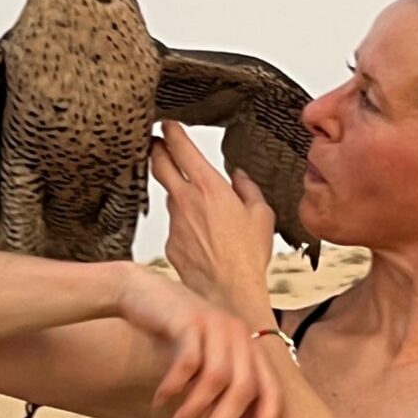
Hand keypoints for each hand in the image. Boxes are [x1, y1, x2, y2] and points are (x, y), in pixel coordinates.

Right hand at [122, 265, 285, 417]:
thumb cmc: (174, 335)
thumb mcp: (204, 361)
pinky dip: (175, 386)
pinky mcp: (189, 319)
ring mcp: (216, 324)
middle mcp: (239, 334)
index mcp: (250, 346)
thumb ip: (220, 389)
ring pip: (217, 378)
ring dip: (196, 409)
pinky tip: (161, 400)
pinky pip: (188, 362)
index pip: (271, 388)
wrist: (141, 292)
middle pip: (245, 387)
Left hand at [148, 123, 276, 318]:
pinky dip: (184, 224)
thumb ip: (247, 188)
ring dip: (177, 193)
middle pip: (159, 163)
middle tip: (157, 143)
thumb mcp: (261, 214)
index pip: (180, 147)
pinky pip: (175, 225)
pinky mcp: (169, 243)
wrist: (229, 292)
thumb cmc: (248, 256)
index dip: (170, 131)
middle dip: (156, 149)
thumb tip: (239, 176)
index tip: (168, 125)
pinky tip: (202, 237)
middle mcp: (185, 200)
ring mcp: (174, 221)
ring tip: (197, 203)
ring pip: (169, 197)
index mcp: (208, 186)